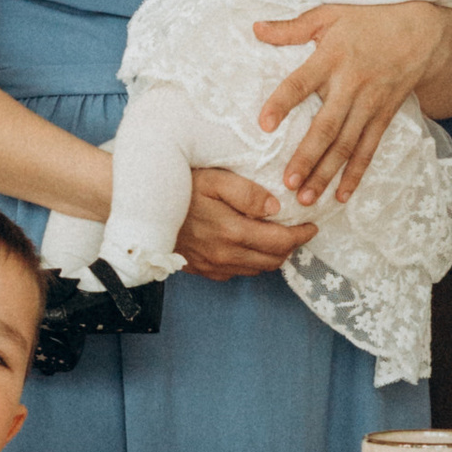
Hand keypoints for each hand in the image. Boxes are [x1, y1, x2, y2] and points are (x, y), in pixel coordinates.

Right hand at [177, 166, 318, 280]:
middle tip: (298, 230)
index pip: (281, 242)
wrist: (140, 208)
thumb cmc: (177, 187)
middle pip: (273, 260)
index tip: (311, 225)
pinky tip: (249, 245)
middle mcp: (225, 255)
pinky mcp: (202, 271)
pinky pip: (236, 272)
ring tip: (277, 236)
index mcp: (232, 232)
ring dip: (272, 255)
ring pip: (257, 269)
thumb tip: (275, 208)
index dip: (301, 235)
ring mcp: (213, 267)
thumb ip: (247, 193)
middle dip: (291, 246)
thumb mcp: (213, 179)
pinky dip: (251, 261)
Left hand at [249, 0, 451, 207]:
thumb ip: (292, 27)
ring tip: (307, 197)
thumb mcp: (330, 14)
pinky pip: (368, 149)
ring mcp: (370, 104)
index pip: (302, 83)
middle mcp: (352, 85)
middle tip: (287, 182)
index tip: (264, 124)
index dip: (283, 103)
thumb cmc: (370, 20)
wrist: (421, 33)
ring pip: (346, 145)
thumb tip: (255, 28)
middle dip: (307, 157)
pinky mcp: (384, 116)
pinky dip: (356, 173)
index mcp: (332, 58)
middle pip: (327, 127)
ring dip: (326, 173)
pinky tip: (342, 194)